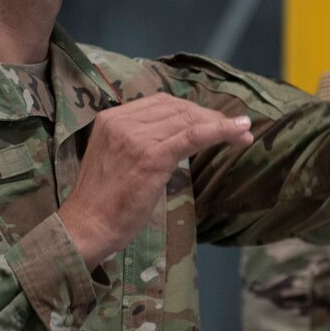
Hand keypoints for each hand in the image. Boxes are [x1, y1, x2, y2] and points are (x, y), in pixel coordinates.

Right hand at [60, 95, 254, 267]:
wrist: (86, 227)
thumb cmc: (104, 202)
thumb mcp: (119, 159)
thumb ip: (141, 141)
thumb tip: (179, 135)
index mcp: (112, 118)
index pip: (162, 103)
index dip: (193, 110)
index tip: (217, 121)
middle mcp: (122, 121)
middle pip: (178, 108)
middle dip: (211, 116)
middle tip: (238, 129)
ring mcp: (135, 137)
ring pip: (188, 120)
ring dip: (221, 124)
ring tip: (243, 133)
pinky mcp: (150, 157)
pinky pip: (192, 136)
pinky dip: (219, 131)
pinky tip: (238, 132)